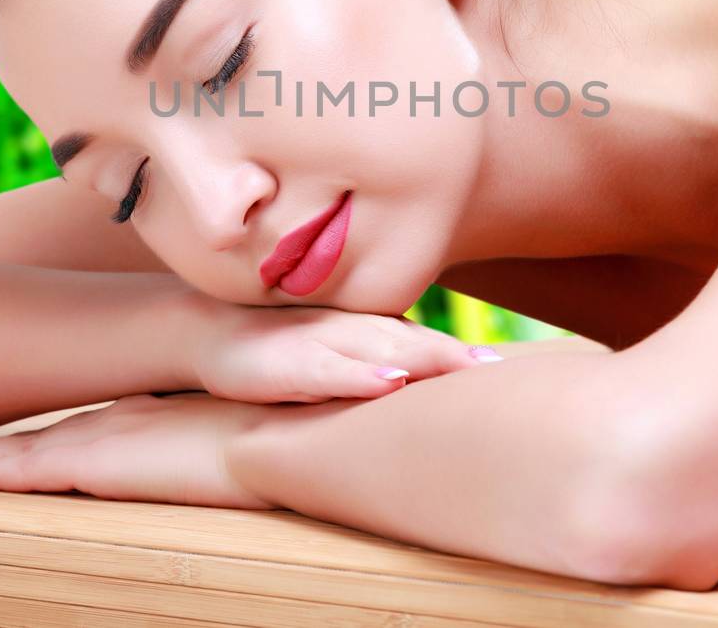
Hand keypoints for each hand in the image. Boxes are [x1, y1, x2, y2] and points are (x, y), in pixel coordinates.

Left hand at [0, 391, 280, 508]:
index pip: (109, 419)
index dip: (76, 426)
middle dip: (23, 438)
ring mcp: (112, 434)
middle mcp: (133, 415)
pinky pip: (29, 468)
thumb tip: (283, 450)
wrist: (286, 432)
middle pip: (64, 428)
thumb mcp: (267, 434)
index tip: (53, 432)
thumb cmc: (295, 433)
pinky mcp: (98, 460)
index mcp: (169, 411)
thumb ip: (253, 438)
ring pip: (36, 447)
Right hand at [190, 302, 502, 402]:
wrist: (210, 332)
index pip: (424, 342)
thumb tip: (422, 386)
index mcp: (366, 332)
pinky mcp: (290, 365)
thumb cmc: (281, 347)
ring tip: (468, 369)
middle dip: (459, 357)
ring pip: (383, 347)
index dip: (463, 355)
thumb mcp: (333, 355)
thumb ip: (377, 360)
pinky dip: (361, 375)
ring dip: (426, 358)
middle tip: (501, 370)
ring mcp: (322, 343)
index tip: (507, 370)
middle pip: (417, 342)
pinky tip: (389, 381)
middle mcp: (352, 330)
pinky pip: (330, 370)